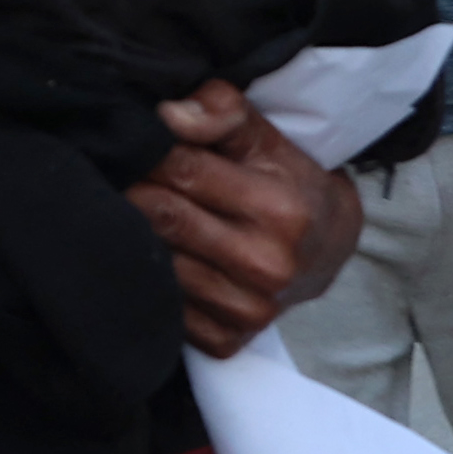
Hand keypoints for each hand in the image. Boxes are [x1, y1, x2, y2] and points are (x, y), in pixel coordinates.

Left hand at [130, 84, 362, 355]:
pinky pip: (165, 309)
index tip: (136, 145)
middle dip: (135, 191)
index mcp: (280, 211)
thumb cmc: (290, 183)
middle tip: (122, 176)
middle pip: (164, 218)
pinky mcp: (228, 342)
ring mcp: (248, 311)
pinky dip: (153, 282)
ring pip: (157, 264)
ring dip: (136, 236)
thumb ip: (223, 112)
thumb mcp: (267, 137)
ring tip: (136, 214)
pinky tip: (158, 259)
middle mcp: (267, 265)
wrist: (330, 248)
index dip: (150, 153)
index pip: (185, 171)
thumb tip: (169, 116)